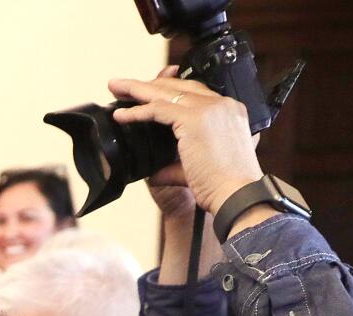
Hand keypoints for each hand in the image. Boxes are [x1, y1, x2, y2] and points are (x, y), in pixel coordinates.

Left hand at [108, 73, 264, 219]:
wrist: (237, 194)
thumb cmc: (222, 187)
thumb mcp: (199, 167)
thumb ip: (175, 165)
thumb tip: (153, 172)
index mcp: (230, 112)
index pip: (196, 91)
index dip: (169, 89)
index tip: (147, 90)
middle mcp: (223, 105)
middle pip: (180, 86)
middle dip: (149, 84)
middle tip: (122, 85)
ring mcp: (211, 109)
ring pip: (167, 93)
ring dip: (138, 90)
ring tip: (116, 88)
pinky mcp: (196, 119)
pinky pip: (159, 109)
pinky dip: (137, 111)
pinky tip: (121, 115)